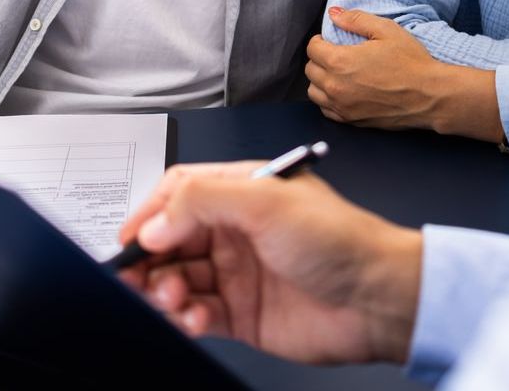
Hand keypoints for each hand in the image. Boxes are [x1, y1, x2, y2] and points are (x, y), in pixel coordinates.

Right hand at [115, 162, 422, 364]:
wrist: (377, 299)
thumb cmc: (341, 240)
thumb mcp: (266, 202)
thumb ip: (203, 202)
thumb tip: (154, 223)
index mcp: (242, 191)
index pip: (179, 193)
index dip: (150, 214)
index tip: (131, 239)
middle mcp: (236, 230)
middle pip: (170, 239)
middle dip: (148, 259)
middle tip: (136, 277)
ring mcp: (237, 273)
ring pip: (177, 279)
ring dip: (164, 290)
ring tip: (172, 298)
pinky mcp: (242, 313)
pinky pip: (195, 313)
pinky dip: (184, 317)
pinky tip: (192, 318)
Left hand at [307, 8, 503, 141]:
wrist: (430, 95)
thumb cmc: (411, 61)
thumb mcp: (386, 30)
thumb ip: (356, 19)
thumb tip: (334, 13)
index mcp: (340, 61)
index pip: (313, 49)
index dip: (319, 40)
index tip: (329, 39)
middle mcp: (336, 86)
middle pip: (310, 70)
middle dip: (319, 59)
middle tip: (334, 53)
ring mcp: (343, 106)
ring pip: (314, 92)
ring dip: (320, 80)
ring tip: (337, 73)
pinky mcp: (352, 120)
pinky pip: (326, 110)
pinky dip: (328, 99)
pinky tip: (343, 91)